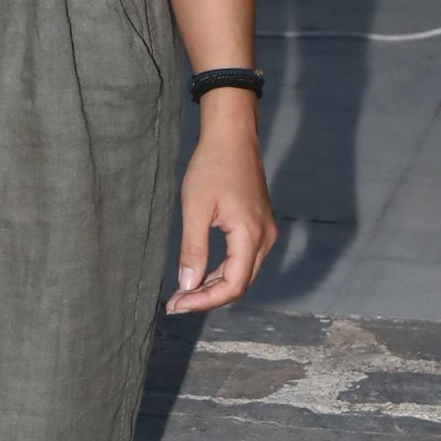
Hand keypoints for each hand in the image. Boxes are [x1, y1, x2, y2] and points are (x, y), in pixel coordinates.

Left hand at [163, 106, 277, 313]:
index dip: (204, 301)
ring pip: (242, 274)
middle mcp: (265, 238)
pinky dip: (222, 271)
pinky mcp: (259, 226)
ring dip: (214, 286)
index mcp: (250, 235)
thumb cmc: (212, 166)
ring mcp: (265, 232)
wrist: (233, 136)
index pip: (233, 286)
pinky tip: (200, 274)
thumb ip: (193, 249)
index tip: (177, 305)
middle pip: (240, 284)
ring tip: (183, 293)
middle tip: (175, 304)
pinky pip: (243, 259)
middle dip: (207, 298)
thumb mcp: (196, 208)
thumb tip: (187, 286)